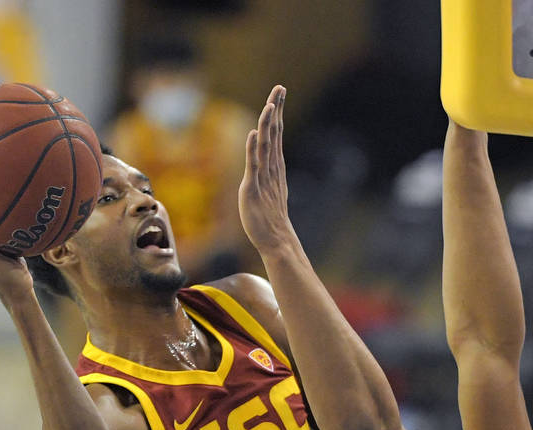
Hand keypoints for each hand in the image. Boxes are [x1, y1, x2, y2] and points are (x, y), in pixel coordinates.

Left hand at [238, 85, 297, 253]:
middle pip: (274, 132)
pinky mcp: (253, 188)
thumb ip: (267, 169)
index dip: (277, 111)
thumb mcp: (269, 186)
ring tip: (270, 105)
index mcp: (275, 164)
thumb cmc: (269, 215)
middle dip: (276, 109)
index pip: (276, 132)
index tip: (280, 91)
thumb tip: (263, 157)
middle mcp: (271, 167)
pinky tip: (253, 134)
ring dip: (267, 125)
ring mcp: (263, 177)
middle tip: (280, 87)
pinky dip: (253, 149)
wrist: (275, 239)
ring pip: (266, 146)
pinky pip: (253, 166)